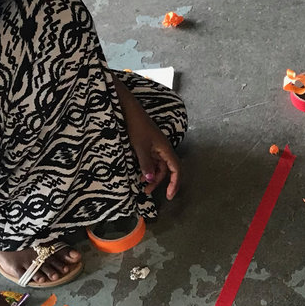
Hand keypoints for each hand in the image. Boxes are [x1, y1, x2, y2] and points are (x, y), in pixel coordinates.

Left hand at [116, 78, 180, 198]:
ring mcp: (155, 147)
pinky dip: (146, 168)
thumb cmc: (136, 125)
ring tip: (140, 184)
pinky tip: (138, 173)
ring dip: (150, 176)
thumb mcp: (140, 146)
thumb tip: (149, 180)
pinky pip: (150, 161)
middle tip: (146, 192)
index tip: (169, 196)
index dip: (175, 183)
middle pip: (166, 170)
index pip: (176, 169)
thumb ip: (146, 163)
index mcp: (165, 149)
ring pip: (157, 166)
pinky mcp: (148, 145)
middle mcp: (163, 149)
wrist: (128, 109)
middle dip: (158, 182)